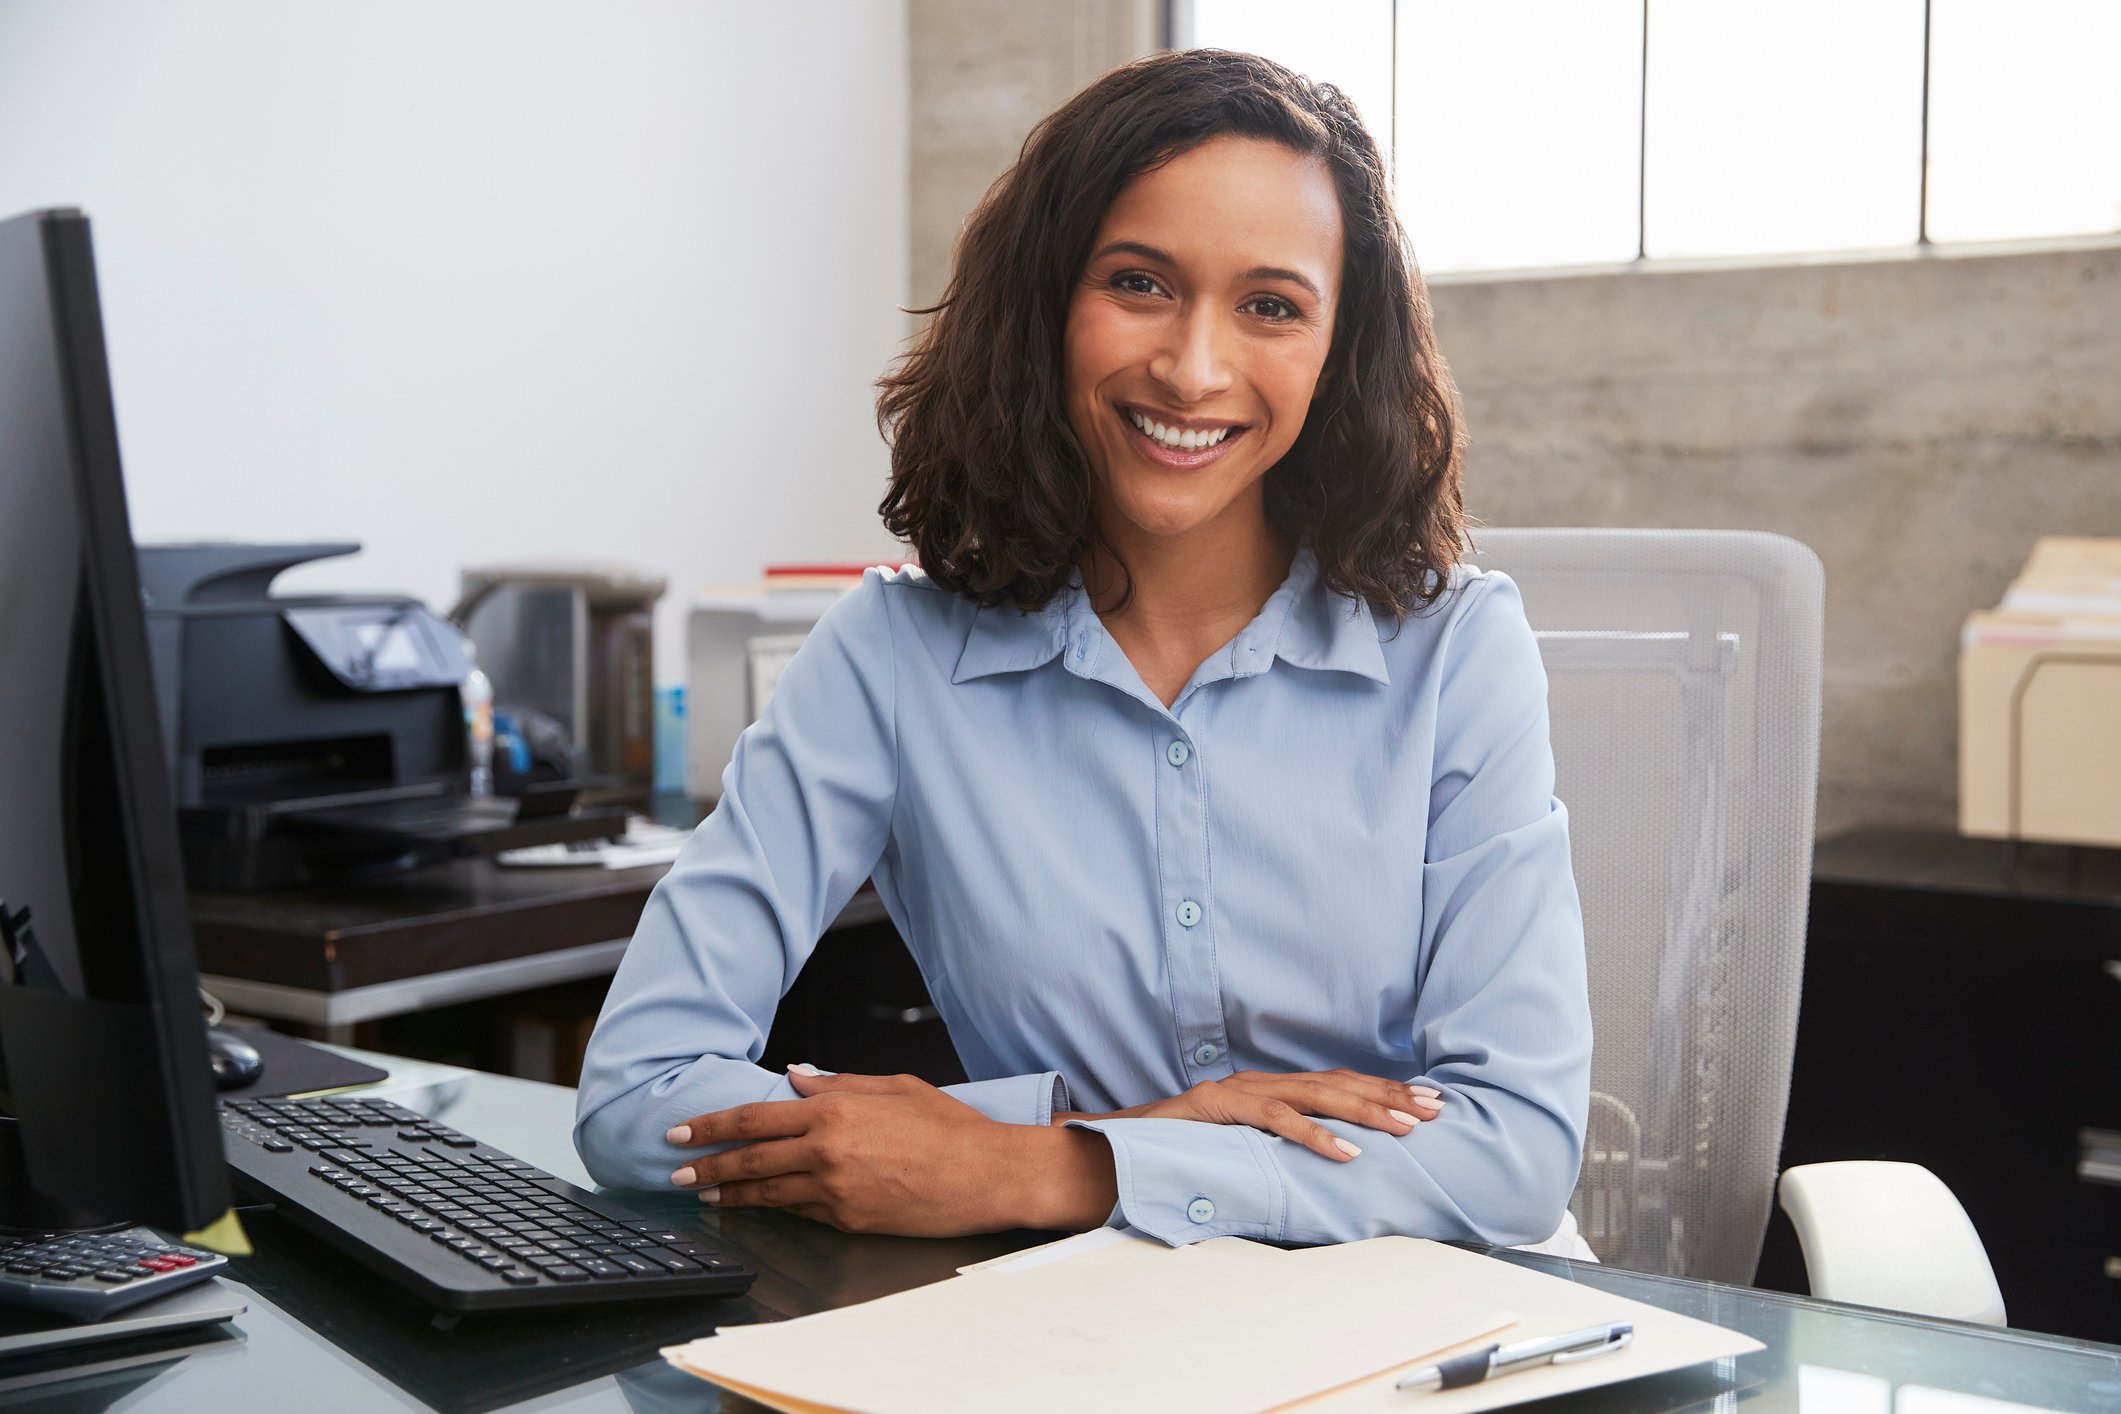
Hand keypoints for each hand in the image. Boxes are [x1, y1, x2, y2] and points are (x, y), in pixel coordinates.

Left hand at [663, 1067, 1109, 1235]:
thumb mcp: (894, 1087)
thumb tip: (795, 1076)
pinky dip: (775, 1209)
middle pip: (748, 1160)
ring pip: (766, 1193)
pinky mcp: (849, 1221)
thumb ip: (838, 1083)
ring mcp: (836, 1190)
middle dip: (705, 1165)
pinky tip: (757, 1207)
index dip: (711, 1126)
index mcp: (835, 1110)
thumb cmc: (949, 1127)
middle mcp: (828, 1150)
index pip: (754, 1119)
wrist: (987, 1174)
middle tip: (675, 1171)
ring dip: (729, 1195)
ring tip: (704, 1194)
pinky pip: (801, 1214)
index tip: (681, 1131)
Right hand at [1061, 1070, 1444, 1164]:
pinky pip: (1274, 1118)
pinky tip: (1347, 1151)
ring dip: (1365, 1110)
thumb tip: (1329, 1170)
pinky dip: (1314, 1135)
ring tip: (1405, 1128)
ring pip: (1314, 1094)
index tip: (1429, 1103)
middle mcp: (1257, 1083)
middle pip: (1336, 1083)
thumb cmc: (1175, 1158)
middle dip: (1390, 1095)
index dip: (1384, 1092)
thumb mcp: (1237, 1153)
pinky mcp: (1216, 1106)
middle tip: (1436, 1109)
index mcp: (1267, 1091)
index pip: (1337, 1086)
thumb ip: (1274, 1152)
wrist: (1109, 1152)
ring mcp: (1237, 1091)